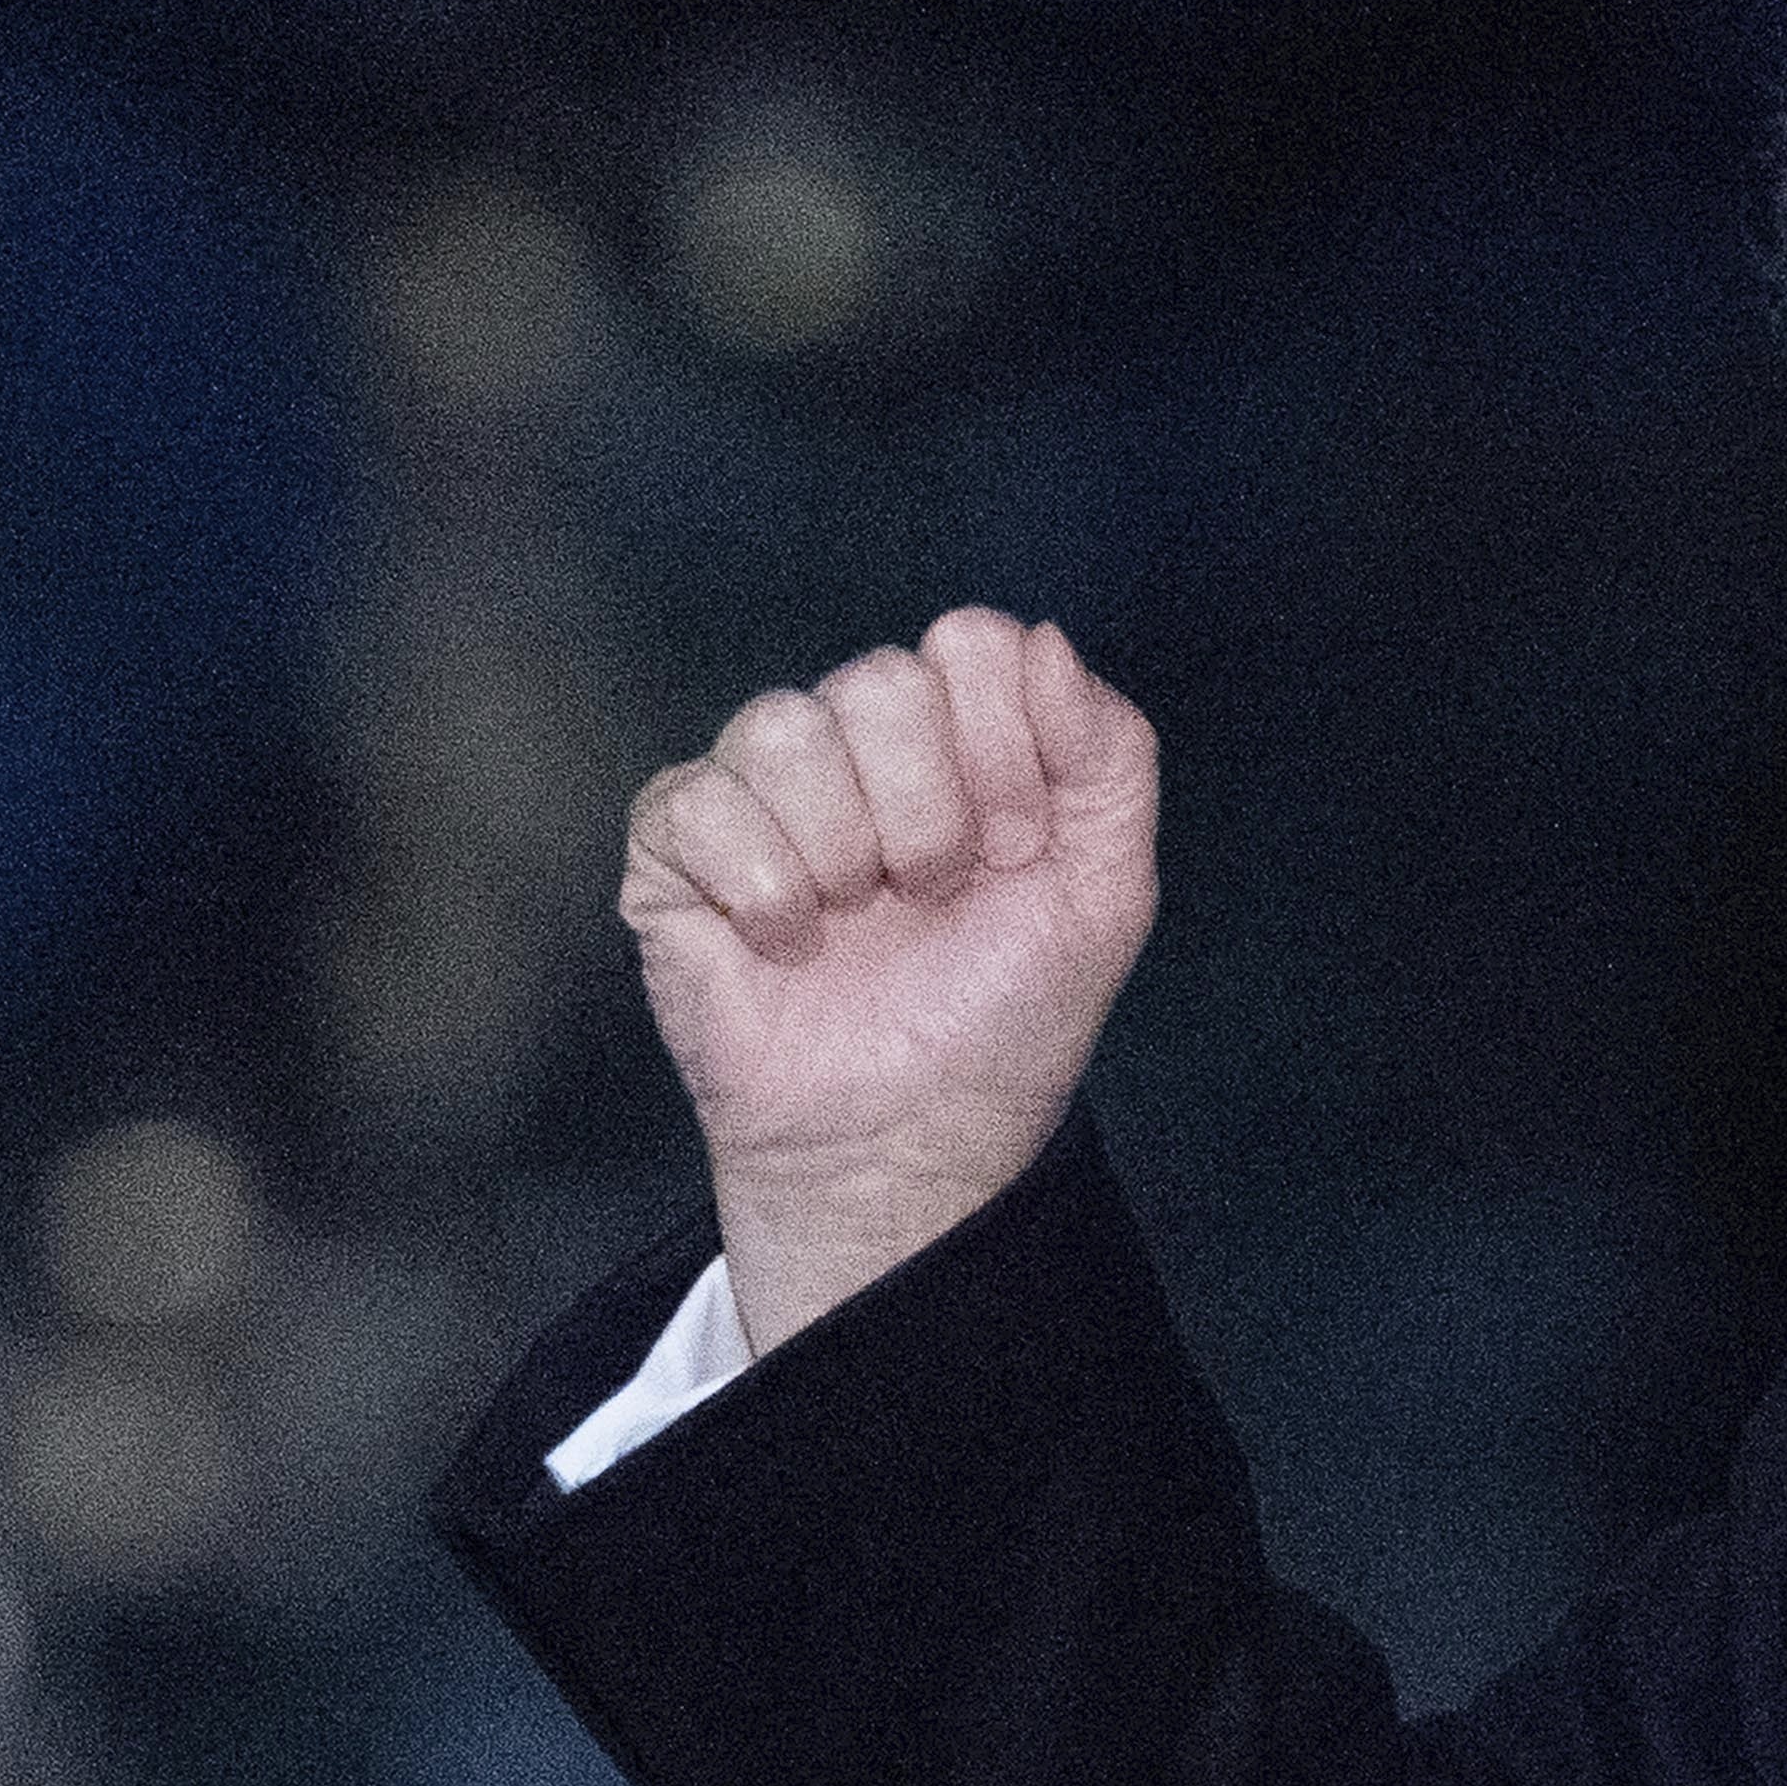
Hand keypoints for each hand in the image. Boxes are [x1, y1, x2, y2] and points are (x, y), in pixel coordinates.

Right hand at [615, 606, 1159, 1348]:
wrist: (914, 1142)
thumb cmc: (1001, 1022)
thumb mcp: (1105, 893)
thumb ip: (1111, 756)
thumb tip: (1047, 643)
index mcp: (959, 739)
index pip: (972, 643)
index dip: (1006, 747)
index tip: (1019, 850)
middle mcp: (856, 748)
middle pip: (881, 680)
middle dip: (933, 812)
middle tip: (939, 896)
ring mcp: (761, 793)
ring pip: (783, 728)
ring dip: (847, 849)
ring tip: (860, 923)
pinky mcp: (676, 852)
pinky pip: (698, 803)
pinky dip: (762, 888)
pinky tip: (789, 945)